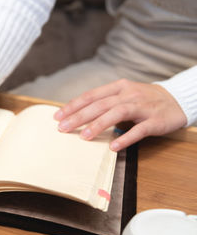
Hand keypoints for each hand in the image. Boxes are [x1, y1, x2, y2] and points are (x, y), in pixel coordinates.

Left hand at [53, 79, 186, 150]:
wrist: (177, 99)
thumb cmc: (143, 99)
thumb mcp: (123, 95)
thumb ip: (104, 102)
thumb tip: (78, 114)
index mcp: (118, 87)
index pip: (91, 96)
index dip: (73, 106)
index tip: (58, 116)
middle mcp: (128, 94)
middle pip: (100, 104)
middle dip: (79, 116)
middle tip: (63, 128)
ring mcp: (142, 107)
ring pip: (117, 113)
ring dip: (98, 125)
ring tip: (84, 137)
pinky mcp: (155, 120)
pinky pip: (139, 130)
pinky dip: (126, 138)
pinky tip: (113, 146)